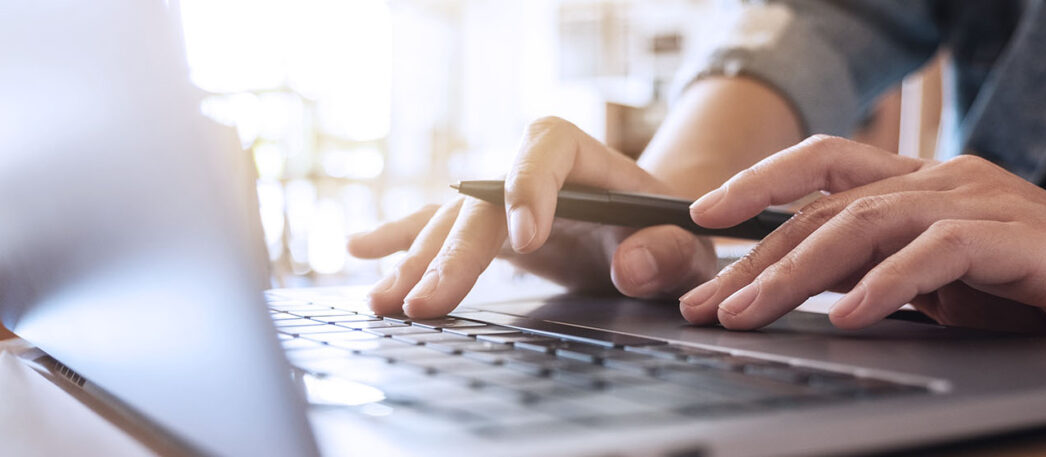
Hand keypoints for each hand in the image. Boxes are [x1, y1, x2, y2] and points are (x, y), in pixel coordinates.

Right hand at [347, 117, 716, 317]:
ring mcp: (499, 198)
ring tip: (384, 302)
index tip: (528, 241)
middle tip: (428, 303)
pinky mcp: (485, 227)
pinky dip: (399, 241)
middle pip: (481, 199)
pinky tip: (359, 250)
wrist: (652, 232)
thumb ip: (669, 253)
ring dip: (414, 263)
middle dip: (452, 253)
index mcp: (582, 157)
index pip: (546, 149)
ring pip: (449, 222)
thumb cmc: (668, 232)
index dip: (531, 188)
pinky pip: (435, 228)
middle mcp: (528, 170)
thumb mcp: (686, 246)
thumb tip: (632, 266)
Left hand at [679, 135, 1045, 351]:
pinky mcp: (1019, 238)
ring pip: (867, 224)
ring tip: (751, 311)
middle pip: (828, 207)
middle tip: (707, 300)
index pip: (824, 169)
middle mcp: (944, 181)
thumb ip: (884, 272)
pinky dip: (886, 284)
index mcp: (922, 185)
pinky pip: (937, 254)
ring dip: (799, 273)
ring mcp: (982, 203)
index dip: (759, 185)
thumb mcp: (944, 282)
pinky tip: (847, 316)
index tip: (702, 218)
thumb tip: (809, 293)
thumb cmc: (1043, 292)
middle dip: (758, 256)